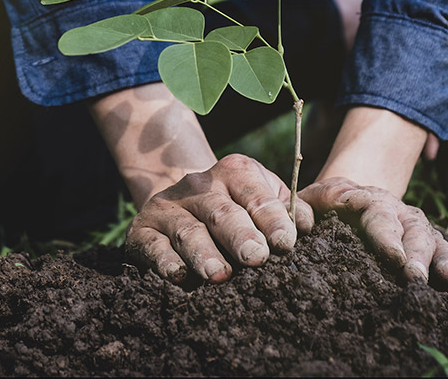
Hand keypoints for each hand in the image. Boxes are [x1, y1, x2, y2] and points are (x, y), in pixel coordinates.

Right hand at [125, 154, 313, 283]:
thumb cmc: (239, 211)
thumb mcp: (266, 200)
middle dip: (240, 236)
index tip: (285, 243)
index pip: (255, 194)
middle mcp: (198, 185)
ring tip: (219, 275)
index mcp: (234, 172)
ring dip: (203, 253)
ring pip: (187, 230)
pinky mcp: (141, 230)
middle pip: (221, 212)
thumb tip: (306, 224)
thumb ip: (291, 210)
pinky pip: (152, 246)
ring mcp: (166, 206)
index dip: (271, 218)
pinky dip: (164, 261)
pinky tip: (178, 276)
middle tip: (256, 258)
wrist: (180, 206)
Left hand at [299, 177, 447, 285]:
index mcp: (361, 197)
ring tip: (447, 281)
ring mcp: (411, 224)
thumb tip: (297, 231)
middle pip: (410, 226)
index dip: (387, 234)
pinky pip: (442, 251)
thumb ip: (296, 212)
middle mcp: (393, 208)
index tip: (394, 258)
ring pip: (432, 238)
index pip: (377, 211)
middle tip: (414, 277)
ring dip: (439, 259)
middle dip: (415, 252)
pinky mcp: (424, 241)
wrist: (341, 197)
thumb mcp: (303, 202)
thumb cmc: (317, 207)